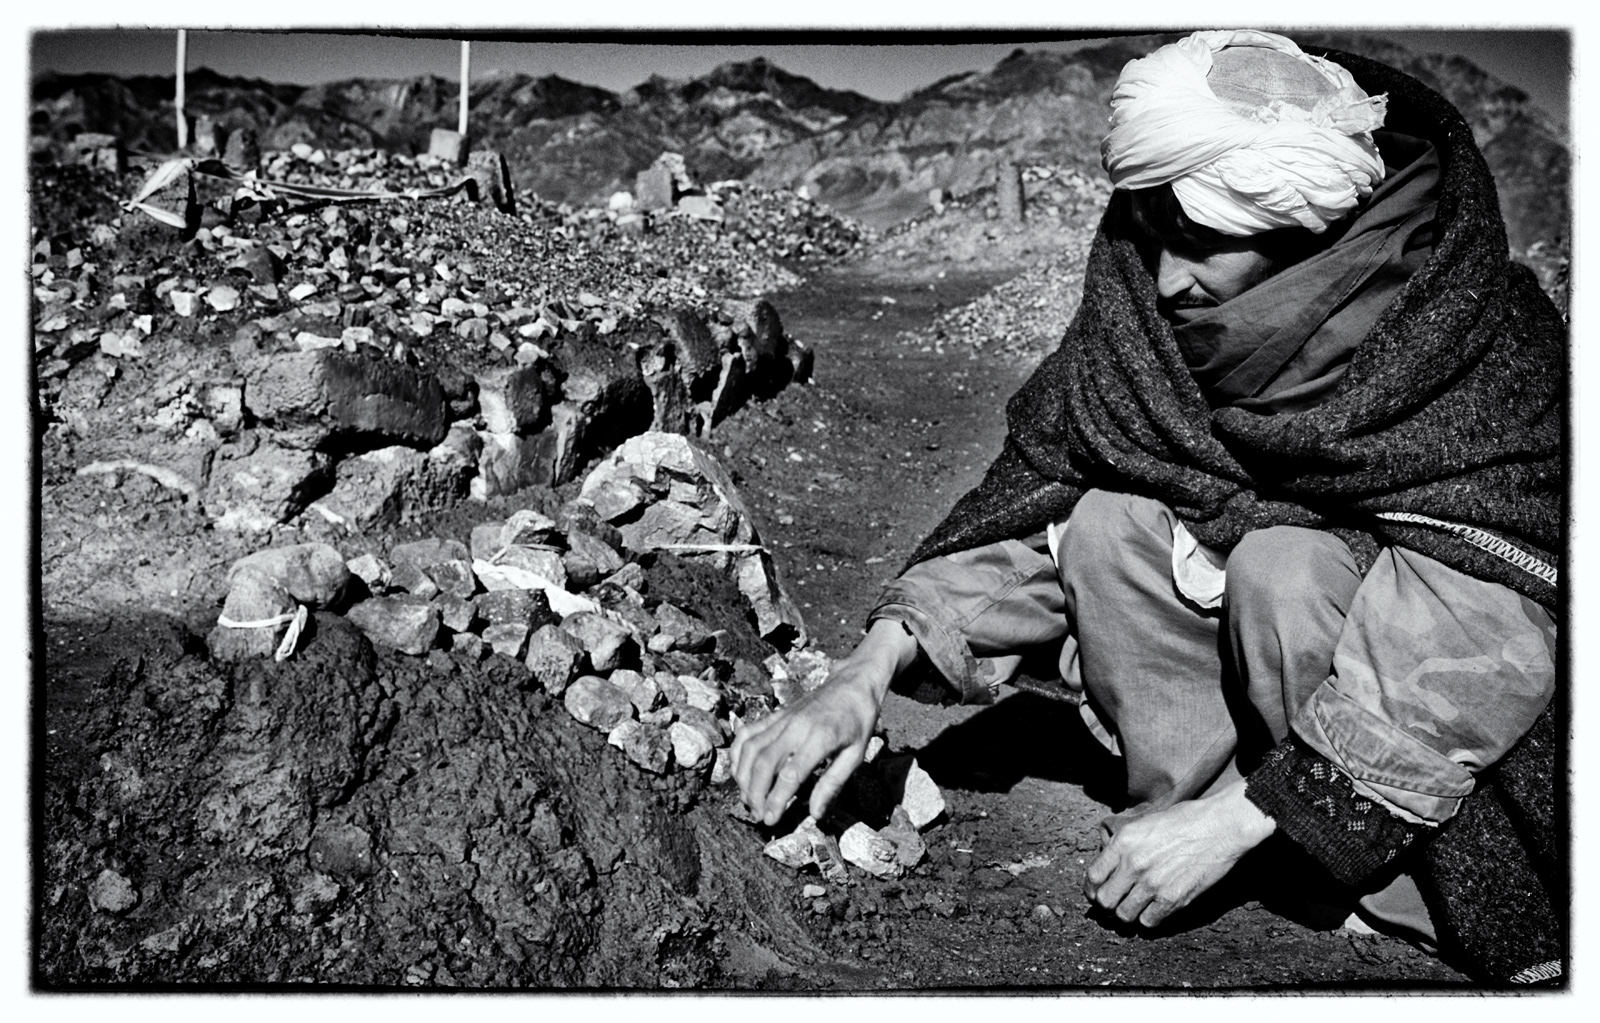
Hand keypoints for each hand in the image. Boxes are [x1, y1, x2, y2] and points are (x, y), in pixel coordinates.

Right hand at [731, 619, 916, 825]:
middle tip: (758, 816)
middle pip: (764, 764)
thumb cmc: (858, 722)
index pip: (790, 774)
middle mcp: (796, 727)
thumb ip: (833, 784)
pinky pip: (748, 733)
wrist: (852, 685)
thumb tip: (815, 814)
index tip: (770, 820)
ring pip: (751, 749)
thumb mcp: (856, 755)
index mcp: (820, 738)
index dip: (776, 800)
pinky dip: (737, 753)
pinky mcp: (774, 715)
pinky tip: (739, 773)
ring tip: (749, 801)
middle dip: (756, 794)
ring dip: (744, 778)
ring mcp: (782, 719)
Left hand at [1084, 779, 1274, 927]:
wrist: (1221, 826)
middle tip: (1115, 903)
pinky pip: (1148, 922)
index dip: (1092, 890)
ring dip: (1127, 914)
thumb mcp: (1144, 823)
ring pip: (1124, 916)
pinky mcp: (1173, 899)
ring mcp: (1152, 884)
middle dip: (1107, 905)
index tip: (1097, 893)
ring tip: (1134, 908)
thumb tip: (1110, 864)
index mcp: (1123, 842)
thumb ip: (1124, 844)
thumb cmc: (1186, 819)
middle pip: (1104, 901)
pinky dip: (1148, 920)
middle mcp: (1133, 864)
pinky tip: (1153, 910)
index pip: (1093, 877)